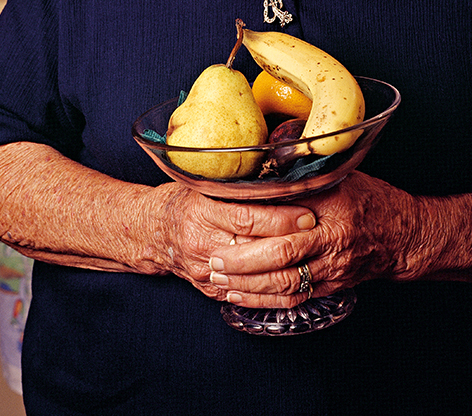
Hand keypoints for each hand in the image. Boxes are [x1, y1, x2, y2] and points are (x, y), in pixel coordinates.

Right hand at [153, 182, 315, 298]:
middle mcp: (202, 243)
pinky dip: (272, 292)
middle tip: (319, 236)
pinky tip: (294, 283)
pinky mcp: (209, 289)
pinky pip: (246, 295)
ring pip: (254, 278)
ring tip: (313, 260)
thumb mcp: (205, 184)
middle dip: (291, 244)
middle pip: (254, 249)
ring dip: (287, 271)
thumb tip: (280, 176)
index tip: (307, 215)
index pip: (248, 218)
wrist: (153, 230)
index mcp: (202, 212)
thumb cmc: (184, 199)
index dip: (281, 219)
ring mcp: (205, 271)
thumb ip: (236, 184)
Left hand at [206, 170, 407, 307]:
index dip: (254, 220)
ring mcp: (333, 267)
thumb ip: (304, 177)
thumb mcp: (340, 178)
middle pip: (281, 255)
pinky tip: (241, 296)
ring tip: (219, 279)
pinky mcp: (332, 286)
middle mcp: (333, 240)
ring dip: (248, 284)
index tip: (225, 218)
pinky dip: (265, 299)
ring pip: (285, 283)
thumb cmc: (370, 199)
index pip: (287, 215)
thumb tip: (264, 169)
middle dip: (243, 260)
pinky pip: (295, 298)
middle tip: (215, 257)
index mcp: (333, 207)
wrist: (404, 234)